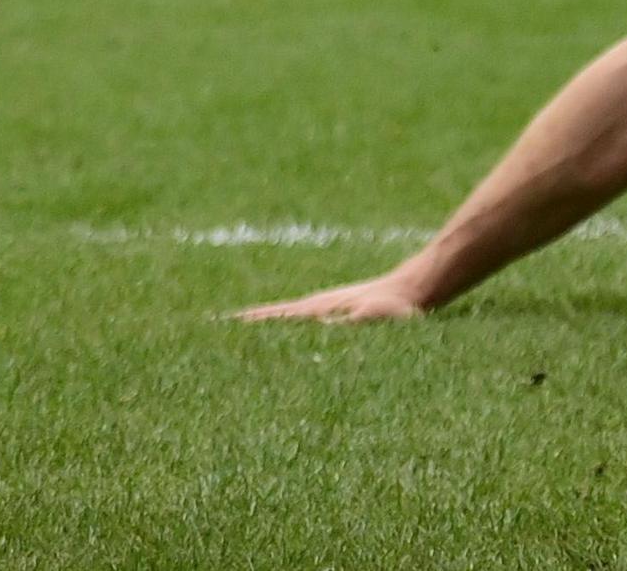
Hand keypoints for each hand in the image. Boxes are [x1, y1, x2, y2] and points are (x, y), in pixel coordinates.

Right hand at [236, 269, 433, 324]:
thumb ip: (350, 321)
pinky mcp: (334, 313)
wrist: (412, 290)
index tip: (221, 326)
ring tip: (237, 330)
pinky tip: (280, 335)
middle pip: (271, 315)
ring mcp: (323, 308)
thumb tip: (321, 325)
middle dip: (244, 323)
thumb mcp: (373, 318)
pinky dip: (282, 326)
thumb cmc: (395, 310)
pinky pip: (300, 322)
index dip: (249, 323)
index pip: (274, 318)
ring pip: (283, 317)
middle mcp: (314, 307)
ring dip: (260, 324)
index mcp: (316, 310)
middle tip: (213, 328)